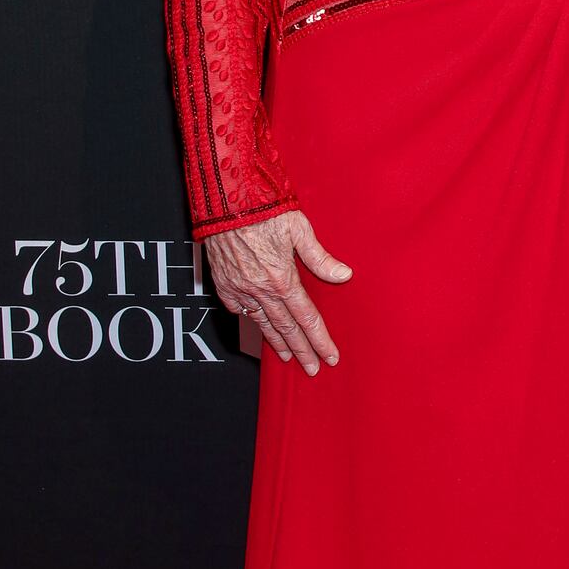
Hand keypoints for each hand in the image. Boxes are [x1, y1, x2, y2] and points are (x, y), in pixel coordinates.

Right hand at [204, 212, 351, 374]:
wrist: (225, 200)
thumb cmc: (263, 208)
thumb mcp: (299, 228)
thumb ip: (320, 257)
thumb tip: (344, 275)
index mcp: (282, 279)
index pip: (307, 319)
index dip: (320, 340)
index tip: (330, 357)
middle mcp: (260, 289)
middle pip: (286, 328)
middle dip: (301, 351)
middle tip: (311, 368)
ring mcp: (240, 288)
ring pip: (262, 323)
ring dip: (277, 342)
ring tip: (288, 357)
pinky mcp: (224, 282)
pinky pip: (238, 308)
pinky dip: (249, 319)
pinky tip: (258, 325)